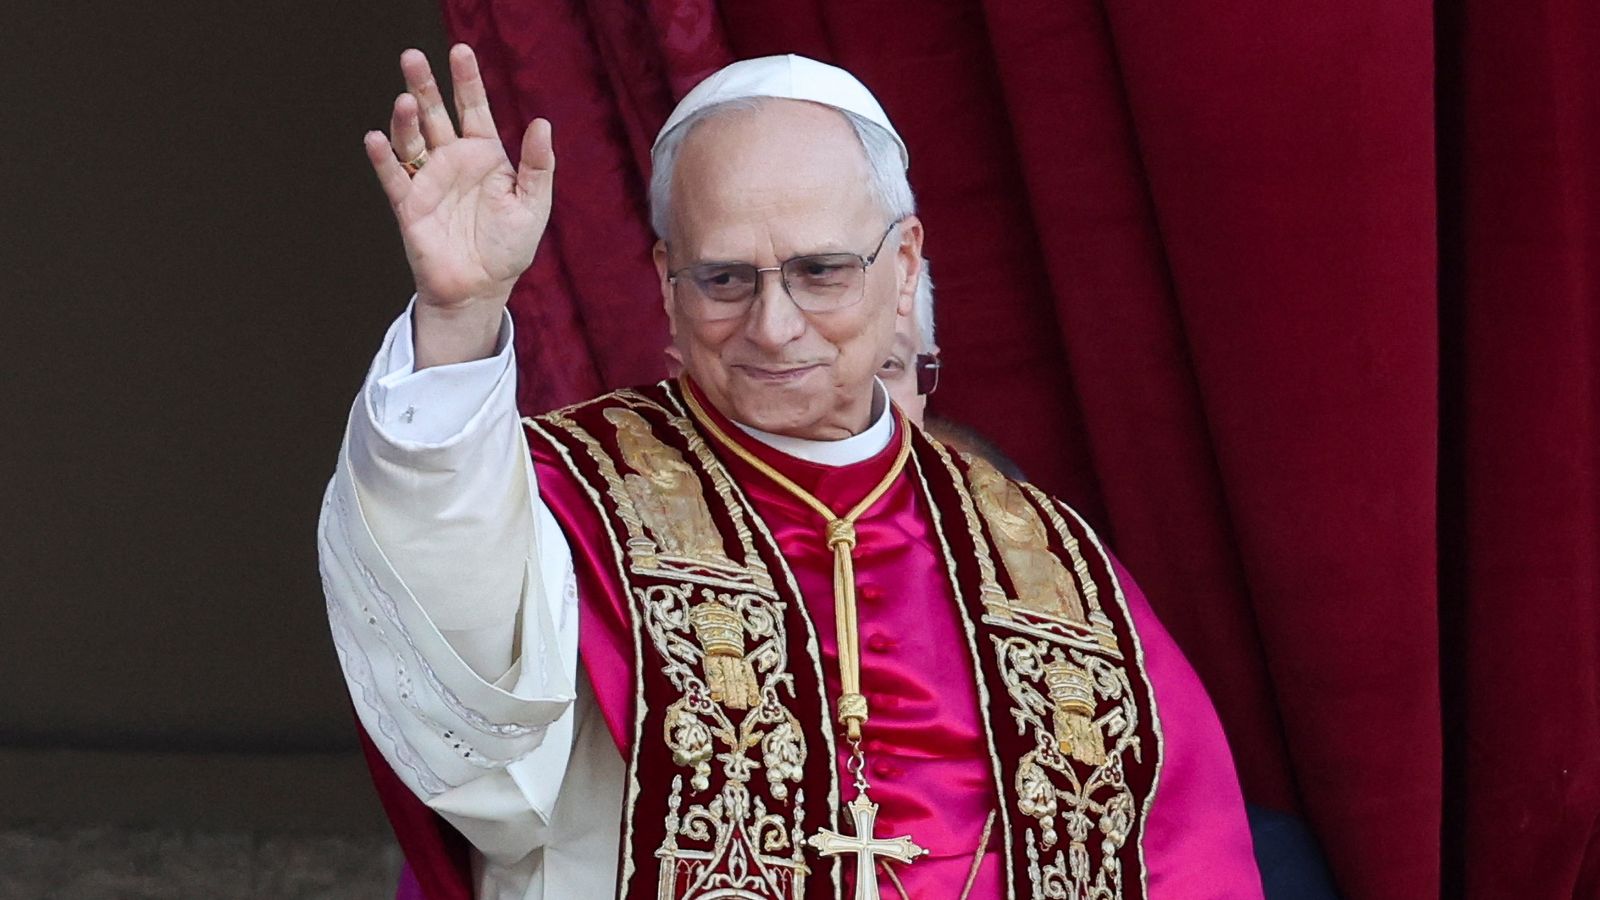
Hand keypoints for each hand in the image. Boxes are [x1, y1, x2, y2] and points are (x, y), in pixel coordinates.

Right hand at [364, 45, 553, 365]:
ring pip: (411, 138)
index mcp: (484, 155)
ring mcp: (428, 180)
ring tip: (405, 100)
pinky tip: (377, 138)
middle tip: (412, 57)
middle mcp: (452, 160)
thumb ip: (539, 165)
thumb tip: (542, 122)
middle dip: (424, 86)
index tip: (461, 50)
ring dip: (405, 119)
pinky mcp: (409, 205)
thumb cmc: (508, 248)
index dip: (466, 80)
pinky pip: (393, 177)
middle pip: (434, 114)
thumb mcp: (534, 205)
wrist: (481, 289)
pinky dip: (384, 158)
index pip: (473, 108)